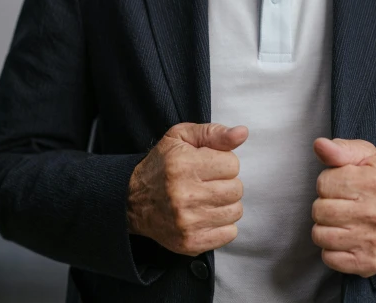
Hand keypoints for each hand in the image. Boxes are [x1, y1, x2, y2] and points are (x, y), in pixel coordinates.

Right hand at [127, 122, 247, 255]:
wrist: (132, 200)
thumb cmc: (161, 164)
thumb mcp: (181, 137)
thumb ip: (214, 133)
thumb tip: (243, 133)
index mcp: (184, 165)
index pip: (232, 164)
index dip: (224, 162)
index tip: (209, 164)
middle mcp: (185, 195)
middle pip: (236, 189)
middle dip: (226, 182)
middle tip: (208, 182)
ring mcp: (187, 222)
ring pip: (235, 211)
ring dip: (225, 203)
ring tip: (207, 198)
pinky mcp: (190, 243)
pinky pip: (229, 234)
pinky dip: (222, 224)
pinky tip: (206, 215)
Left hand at [311, 138, 375, 277]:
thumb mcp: (364, 157)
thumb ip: (340, 149)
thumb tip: (319, 144)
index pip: (323, 183)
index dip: (328, 183)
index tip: (342, 186)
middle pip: (319, 210)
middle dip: (325, 205)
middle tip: (342, 203)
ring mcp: (373, 241)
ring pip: (320, 235)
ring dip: (325, 227)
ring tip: (342, 220)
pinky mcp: (367, 263)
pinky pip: (329, 258)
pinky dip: (331, 249)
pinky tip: (346, 238)